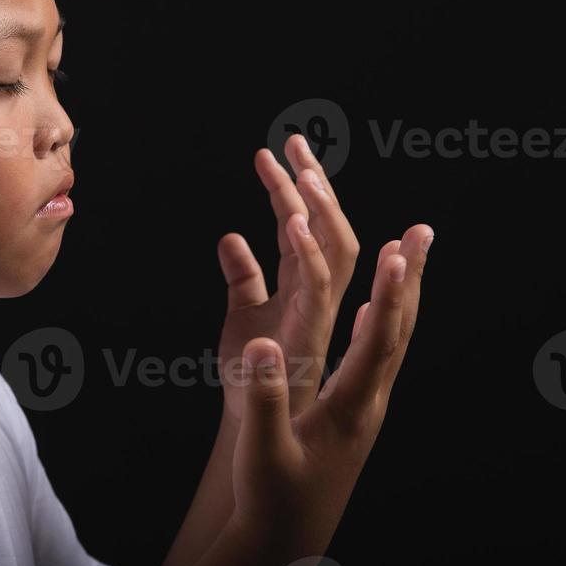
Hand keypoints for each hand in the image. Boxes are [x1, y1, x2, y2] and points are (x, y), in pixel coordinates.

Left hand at [216, 133, 359, 421]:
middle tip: (295, 140)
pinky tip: (292, 218)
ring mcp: (319, 312)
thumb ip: (243, 276)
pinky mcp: (311, 334)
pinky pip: (318, 286)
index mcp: (302, 285)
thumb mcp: (241, 317)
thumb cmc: (252, 376)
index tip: (275, 150)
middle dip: (316, 181)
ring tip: (302, 167)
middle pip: (326, 226)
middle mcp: (317, 293)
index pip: (302, 225)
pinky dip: (309, 251)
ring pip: (335, 248)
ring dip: (321, 207)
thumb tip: (230, 237)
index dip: (291, 187)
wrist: (253, 425)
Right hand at [230, 212, 432, 556]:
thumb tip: (264, 342)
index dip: (386, 297)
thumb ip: (266, 398)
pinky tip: (373, 309)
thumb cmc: (270, 496)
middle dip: (411, 277)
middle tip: (422, 231)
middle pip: (399, 330)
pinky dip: (380, 320)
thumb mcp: (261, 450)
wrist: (285, 539)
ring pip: (392, 338)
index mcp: (350, 410)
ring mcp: (367, 406)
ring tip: (406, 251)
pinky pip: (375, 354)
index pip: (376, 343)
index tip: (395, 253)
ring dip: (402, 291)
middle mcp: (369, 402)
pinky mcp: (355, 411)